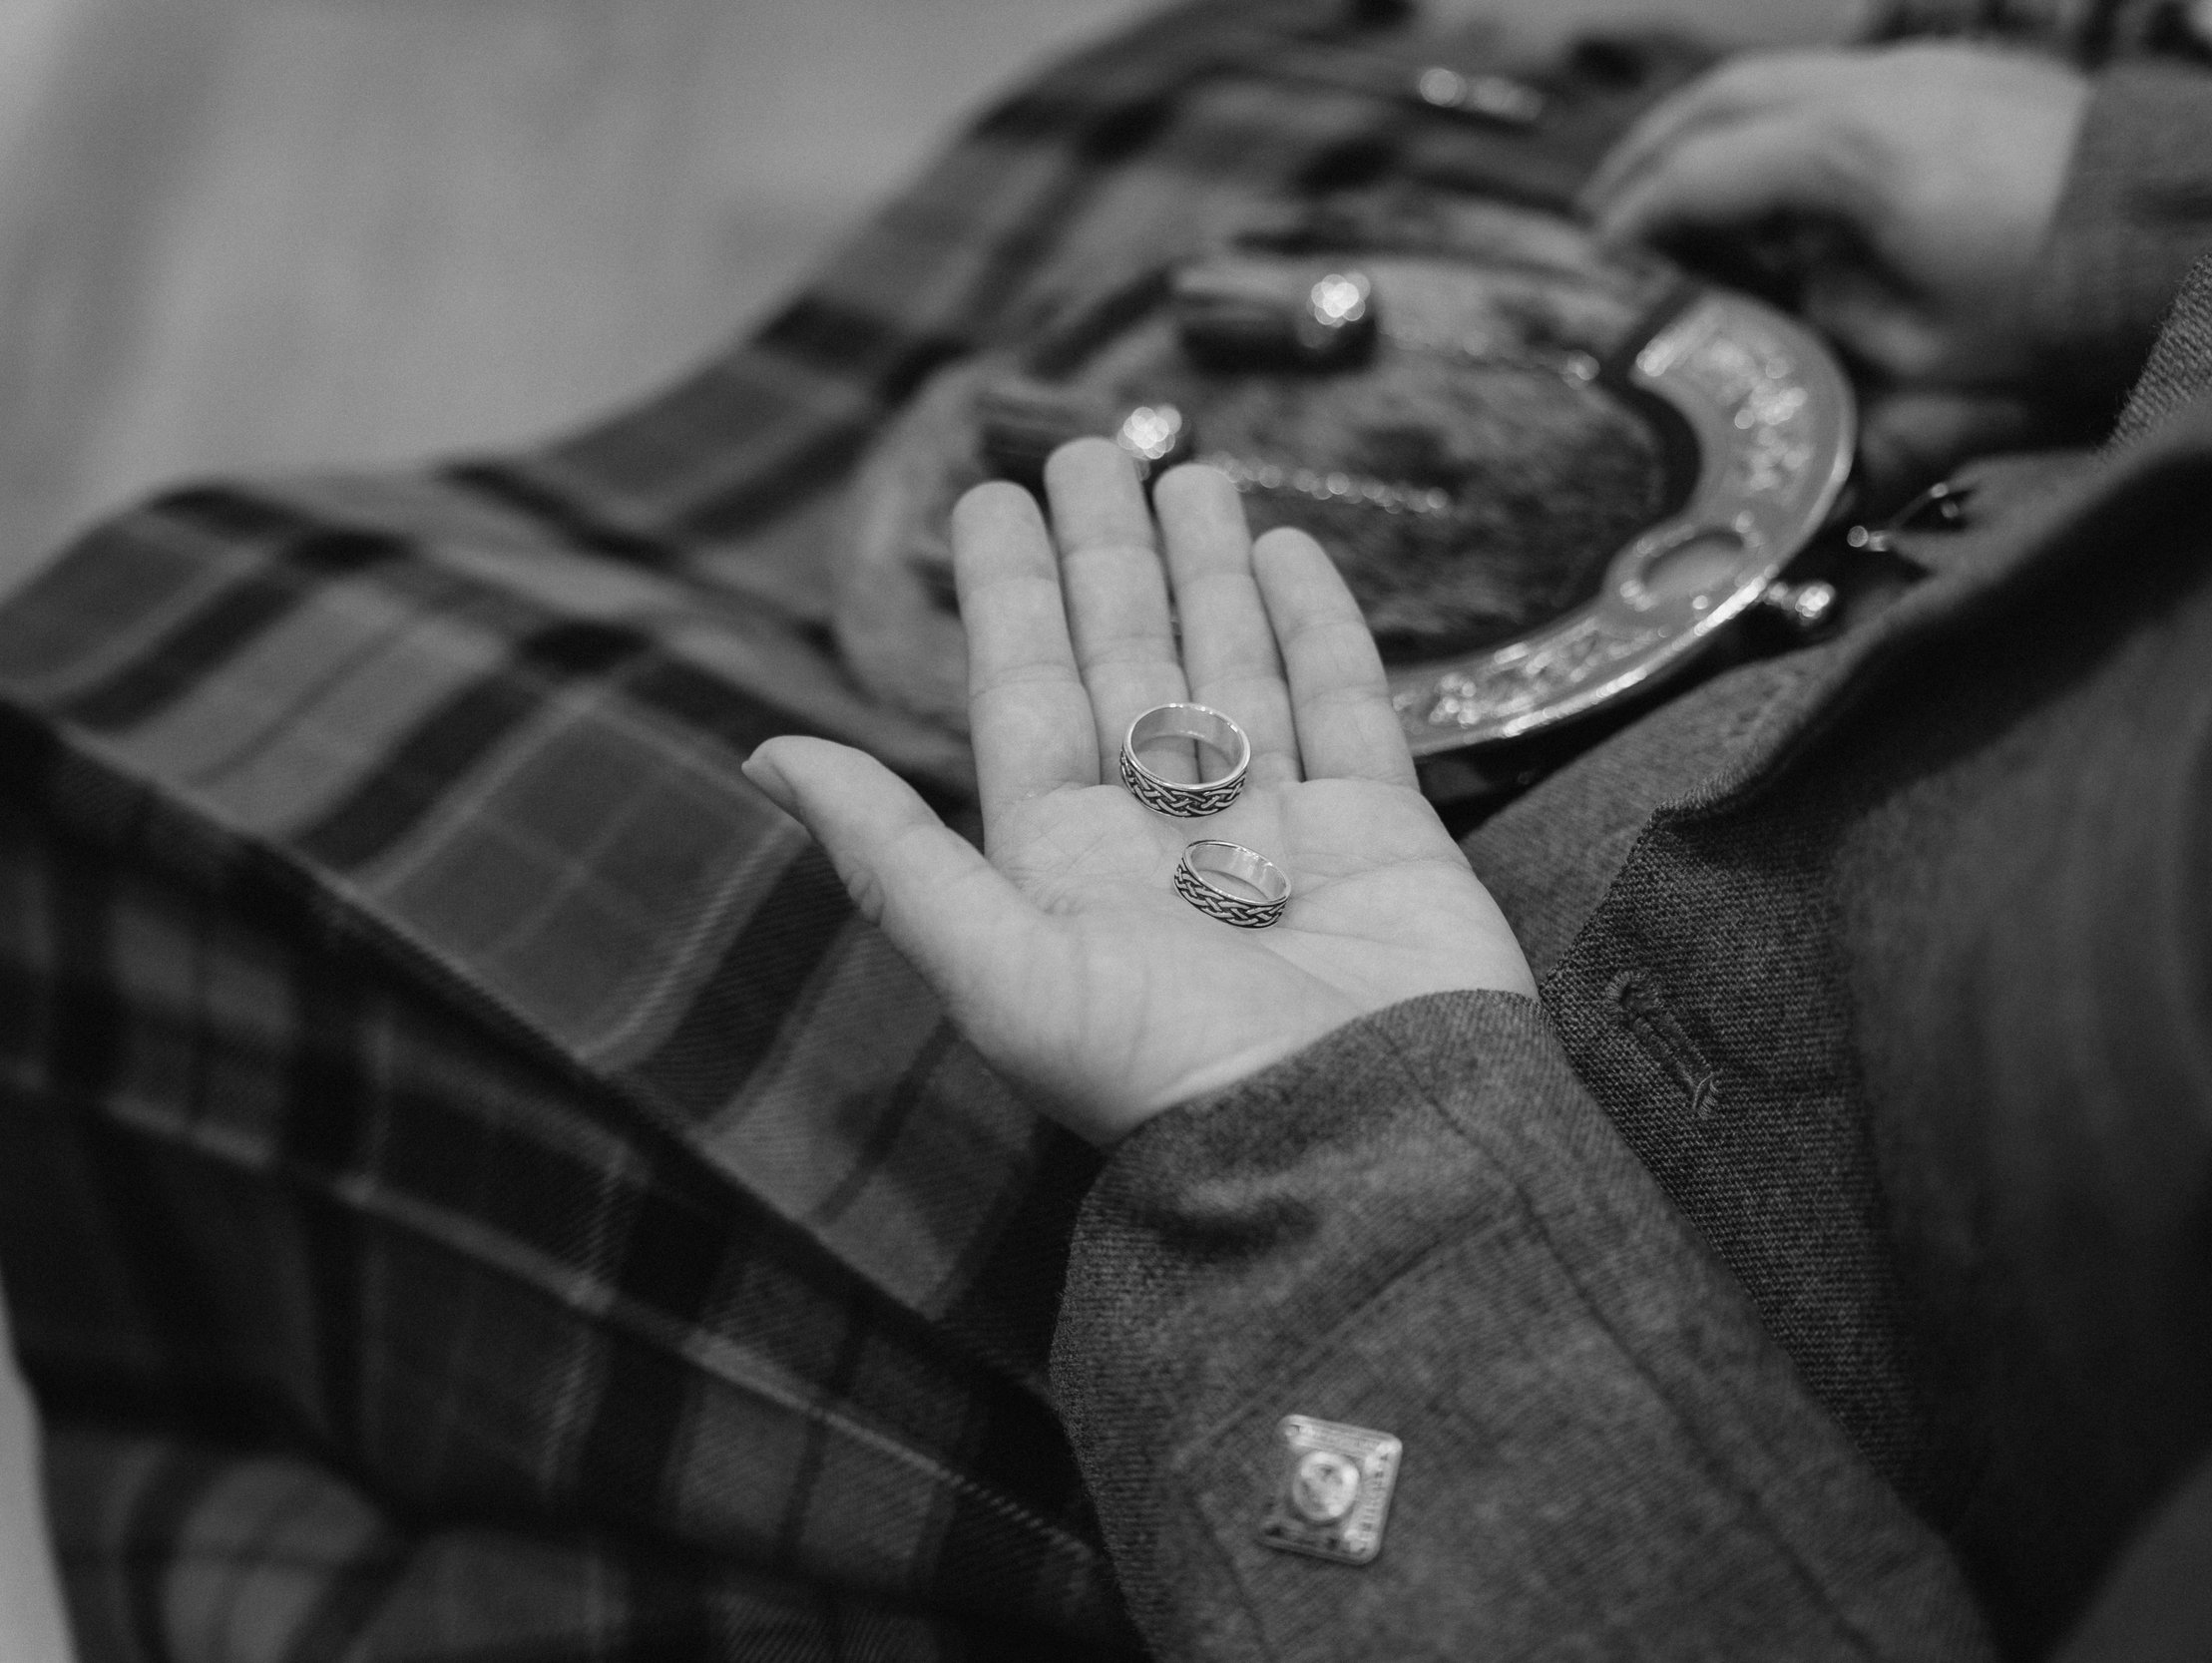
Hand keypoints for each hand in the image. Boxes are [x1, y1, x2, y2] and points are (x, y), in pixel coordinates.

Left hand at [745, 440, 1534, 1144]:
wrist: (1360, 1152)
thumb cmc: (1174, 1076)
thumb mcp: (1003, 973)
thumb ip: (891, 858)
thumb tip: (764, 755)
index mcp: (1068, 869)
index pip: (1027, 700)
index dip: (1008, 599)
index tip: (991, 501)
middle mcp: (1170, 840)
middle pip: (1128, 665)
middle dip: (1105, 559)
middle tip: (1087, 449)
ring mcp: (1282, 833)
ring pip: (1233, 667)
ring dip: (1205, 571)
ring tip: (1189, 472)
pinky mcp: (1385, 838)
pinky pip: (1347, 707)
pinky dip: (1320, 628)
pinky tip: (1289, 551)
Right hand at [1582, 45, 2088, 389]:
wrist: (2206, 237)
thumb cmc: (2073, 303)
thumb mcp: (1933, 365)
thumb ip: (1832, 349)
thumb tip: (1783, 347)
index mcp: (1851, 158)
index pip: (1701, 176)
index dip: (1636, 220)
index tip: (1598, 260)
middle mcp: (1878, 92)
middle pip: (1723, 98)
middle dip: (1654, 152)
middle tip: (1611, 209)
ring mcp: (1927, 69)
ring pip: (1779, 75)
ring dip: (1714, 125)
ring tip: (1681, 185)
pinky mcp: (1969, 73)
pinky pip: (1840, 79)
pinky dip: (1783, 116)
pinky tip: (1780, 172)